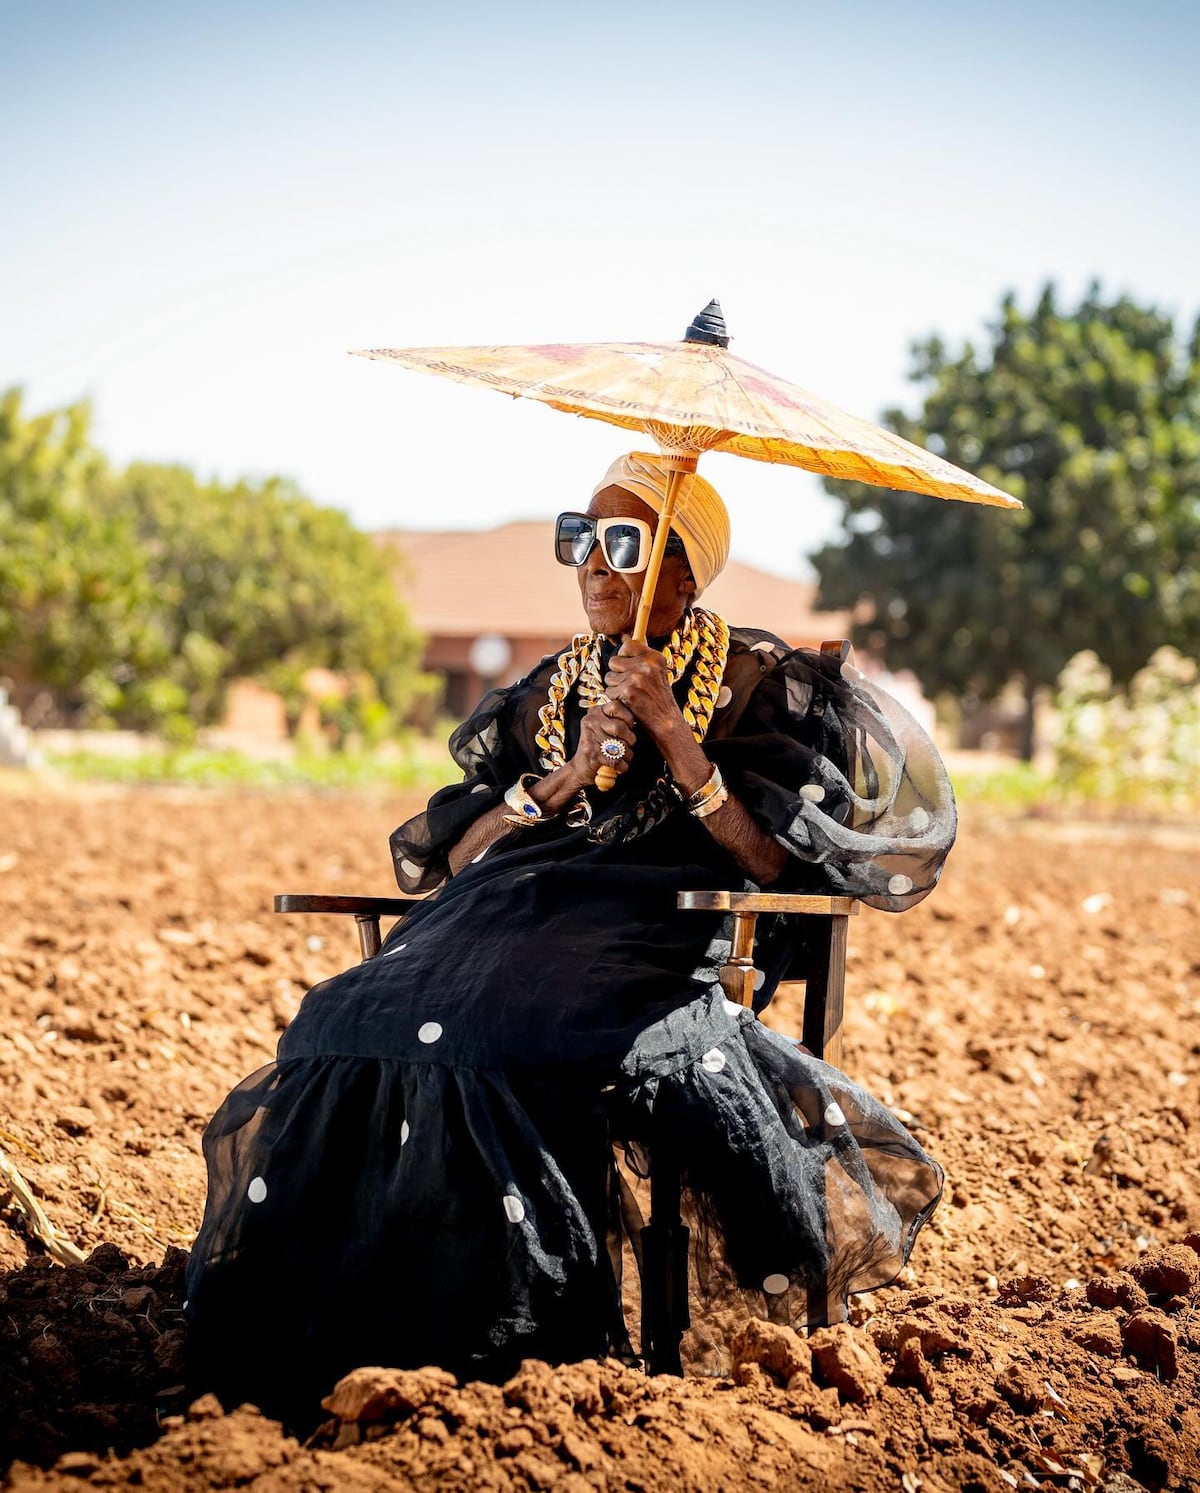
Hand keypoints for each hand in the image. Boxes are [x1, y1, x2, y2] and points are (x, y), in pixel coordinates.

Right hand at [568, 696, 637, 783]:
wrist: (581, 767)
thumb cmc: (598, 746)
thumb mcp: (603, 726)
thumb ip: (617, 718)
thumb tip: (637, 716)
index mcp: (595, 712)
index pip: (616, 706)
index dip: (628, 717)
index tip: (629, 726)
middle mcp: (591, 722)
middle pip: (620, 727)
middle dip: (630, 739)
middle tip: (628, 745)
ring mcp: (590, 738)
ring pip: (621, 746)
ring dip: (627, 755)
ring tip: (623, 756)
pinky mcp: (593, 755)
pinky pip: (617, 760)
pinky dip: (622, 766)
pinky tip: (619, 765)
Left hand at [604, 639, 688, 754]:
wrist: (664, 720)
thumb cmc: (658, 696)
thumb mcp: (656, 671)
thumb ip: (641, 656)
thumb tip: (623, 638)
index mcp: (654, 657)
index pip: (627, 645)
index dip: (623, 656)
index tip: (628, 665)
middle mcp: (646, 665)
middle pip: (613, 661)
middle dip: (617, 673)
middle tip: (630, 684)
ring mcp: (636, 678)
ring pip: (609, 677)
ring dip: (615, 687)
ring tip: (631, 694)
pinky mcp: (628, 692)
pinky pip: (609, 691)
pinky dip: (615, 698)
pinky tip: (628, 702)